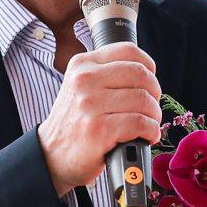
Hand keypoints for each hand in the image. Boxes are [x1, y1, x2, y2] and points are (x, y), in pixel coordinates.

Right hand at [36, 42, 161, 195]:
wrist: (52, 156)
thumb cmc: (74, 123)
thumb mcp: (80, 87)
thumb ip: (106, 74)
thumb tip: (146, 74)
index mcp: (82, 65)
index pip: (128, 51)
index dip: (148, 67)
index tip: (149, 82)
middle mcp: (84, 80)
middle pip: (141, 75)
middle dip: (154, 94)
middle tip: (150, 108)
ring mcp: (90, 105)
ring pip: (144, 100)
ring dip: (154, 116)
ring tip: (148, 125)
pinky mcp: (99, 129)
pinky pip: (141, 123)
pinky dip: (150, 131)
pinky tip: (145, 137)